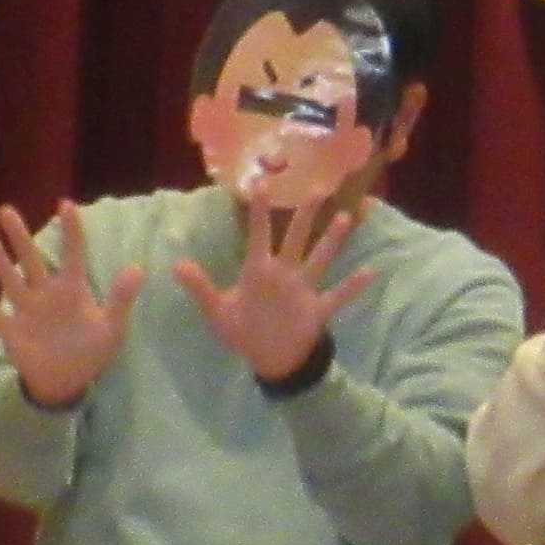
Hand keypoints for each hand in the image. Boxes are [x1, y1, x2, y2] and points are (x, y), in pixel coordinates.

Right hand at [0, 203, 136, 408]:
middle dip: (19, 236)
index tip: (66, 204)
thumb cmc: (91, 351)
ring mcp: (26, 310)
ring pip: (10, 279)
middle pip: (31, 259)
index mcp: (73, 290)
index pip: (72, 254)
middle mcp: (46, 294)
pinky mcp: (11, 330)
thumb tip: (138, 267)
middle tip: (6, 210)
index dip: (71, 230)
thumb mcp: (112, 327)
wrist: (67, 381)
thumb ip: (121, 299)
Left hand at [176, 192, 377, 386]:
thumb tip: (175, 265)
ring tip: (345, 217)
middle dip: (305, 215)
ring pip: (319, 260)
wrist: (270, 361)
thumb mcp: (218, 312)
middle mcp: (285, 275)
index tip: (262, 183)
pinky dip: (352, 286)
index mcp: (259, 272)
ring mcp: (304, 291)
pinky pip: (337, 295)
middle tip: (318, 187)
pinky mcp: (317, 310)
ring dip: (331, 241)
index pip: (260, 236)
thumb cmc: (244, 331)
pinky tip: (369, 271)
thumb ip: (201, 288)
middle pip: (297, 239)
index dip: (261, 212)